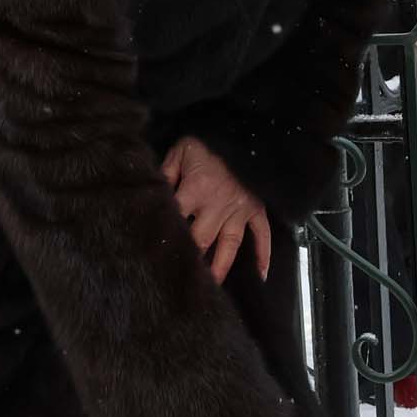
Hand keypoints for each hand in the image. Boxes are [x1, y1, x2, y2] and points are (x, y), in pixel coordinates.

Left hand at [163, 135, 271, 281]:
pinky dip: (264, 254)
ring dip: (221, 267)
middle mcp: (217, 206)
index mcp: (195, 190)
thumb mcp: (181, 151)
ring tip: (213, 287)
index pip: (176, 219)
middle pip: (201, 241)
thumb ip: (166, 173)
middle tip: (181, 282)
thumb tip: (151, 193)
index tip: (155, 255)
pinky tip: (262, 274)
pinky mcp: (256, 209)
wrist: (246, 130)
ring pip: (229, 246)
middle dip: (191, 262)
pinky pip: (262, 235)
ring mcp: (239, 210)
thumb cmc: (209, 141)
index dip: (164, 237)